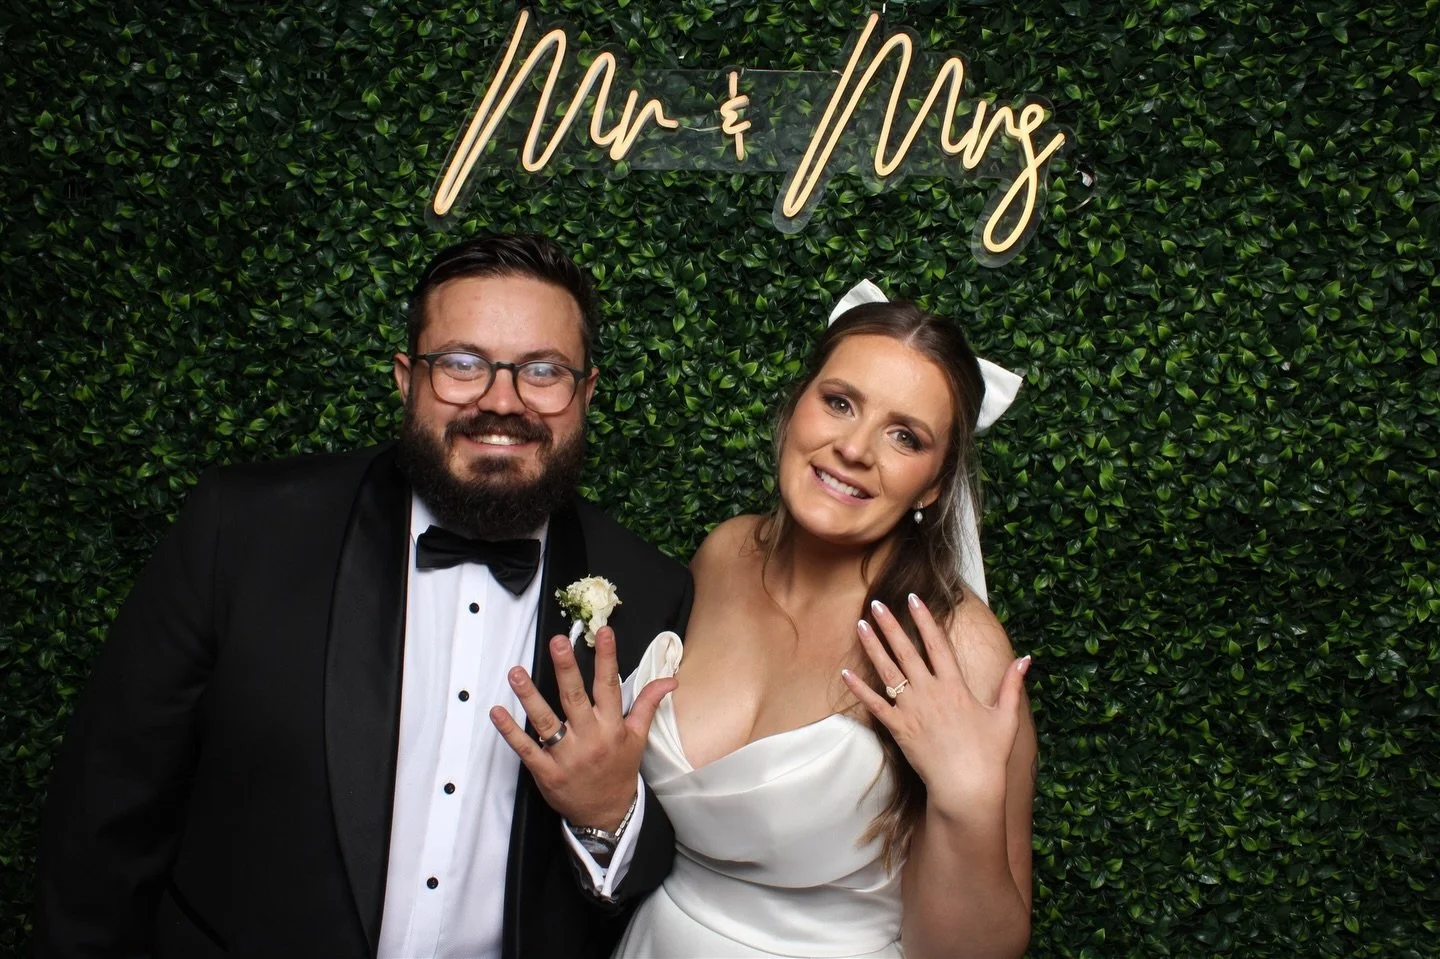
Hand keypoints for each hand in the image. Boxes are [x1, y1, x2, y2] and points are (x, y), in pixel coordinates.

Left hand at [491, 626, 675, 831]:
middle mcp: (589, 738)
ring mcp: (566, 756)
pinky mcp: (546, 772)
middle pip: (575, 699)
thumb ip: (648, 704)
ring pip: (546, 721)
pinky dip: (510, 732)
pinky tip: (497, 712)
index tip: (603, 631)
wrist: (607, 814)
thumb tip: (669, 680)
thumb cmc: (619, 770)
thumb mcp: (638, 737)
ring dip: (529, 696)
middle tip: (556, 643)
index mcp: (612, 727)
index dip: (607, 658)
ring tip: (516, 672)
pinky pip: (526, 749)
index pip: (610, 686)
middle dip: (566, 669)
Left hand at [842, 594, 1029, 818]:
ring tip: (860, 626)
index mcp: (955, 686)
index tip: (913, 599)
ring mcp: (911, 709)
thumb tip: (1026, 659)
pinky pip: (874, 704)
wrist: (966, 787)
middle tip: (876, 604)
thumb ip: (1012, 685)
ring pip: (887, 671)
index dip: (924, 620)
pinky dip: (859, 688)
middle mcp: (930, 692)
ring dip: (872, 647)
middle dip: (890, 625)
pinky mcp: (898, 728)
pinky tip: (846, 672)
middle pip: (906, 651)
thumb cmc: (989, 754)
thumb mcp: (1006, 716)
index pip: (936, 644)